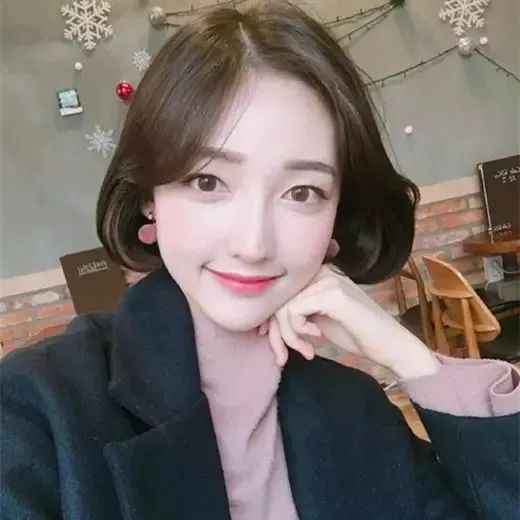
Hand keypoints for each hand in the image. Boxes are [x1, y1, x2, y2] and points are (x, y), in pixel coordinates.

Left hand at [258, 265, 439, 379]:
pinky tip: (316, 340)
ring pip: (283, 308)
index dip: (271, 320)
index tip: (276, 344)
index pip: (281, 293)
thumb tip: (263, 322)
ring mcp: (329, 281)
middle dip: (276, 333)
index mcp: (319, 275)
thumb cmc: (356, 333)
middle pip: (278, 299)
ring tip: (305, 351)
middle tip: (284, 356)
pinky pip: (294, 312)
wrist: (390, 345)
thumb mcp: (318, 319)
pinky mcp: (333, 295)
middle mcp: (322, 272)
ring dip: (288, 337)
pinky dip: (297, 333)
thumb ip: (296, 313)